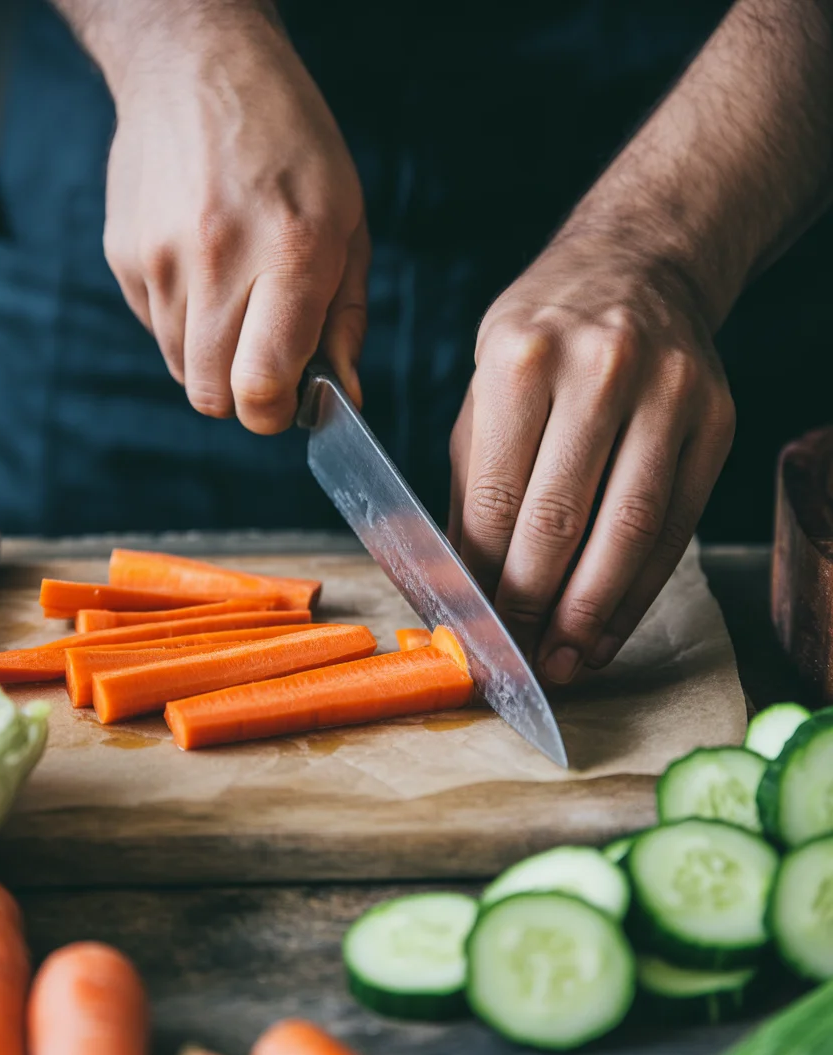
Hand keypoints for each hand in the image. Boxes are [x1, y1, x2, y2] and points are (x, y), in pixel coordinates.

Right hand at [102, 5, 367, 432]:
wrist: (197, 65)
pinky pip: (157, 330)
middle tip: (269, 362)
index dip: (275, 414)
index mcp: (290, 253)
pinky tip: (205, 270)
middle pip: (214, 395)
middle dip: (245, 397)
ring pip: (183, 370)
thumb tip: (342, 395)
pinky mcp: (126, 257)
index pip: (260, 385)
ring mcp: (161, 259)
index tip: (288, 402)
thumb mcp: (348, 223)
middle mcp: (217, 261)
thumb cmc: (292, 145)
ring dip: (215, 359)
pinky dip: (185, 324)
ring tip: (239, 299)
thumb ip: (345, 319)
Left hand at [449, 232, 734, 683]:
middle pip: (561, 520)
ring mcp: (669, 392)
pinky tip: (612, 626)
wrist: (639, 265)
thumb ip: (473, 485)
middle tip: (518, 660)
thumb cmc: (543, 337)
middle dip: (534, 607)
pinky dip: (641, 589)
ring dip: (593, 614)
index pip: (497, 498)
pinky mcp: (716, 419)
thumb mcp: (485, 389)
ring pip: (628, 532)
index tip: (476, 630)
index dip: (485, 578)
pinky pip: (677, 526)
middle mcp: (599, 369)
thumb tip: (464, 584)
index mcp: (521, 357)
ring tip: (567, 662)